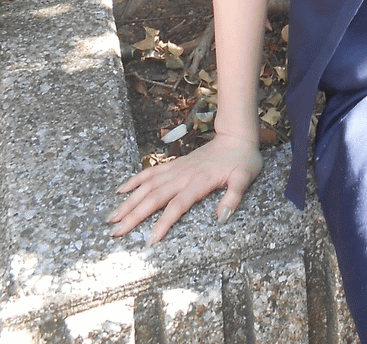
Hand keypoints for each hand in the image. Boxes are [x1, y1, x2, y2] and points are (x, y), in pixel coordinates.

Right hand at [108, 130, 262, 242]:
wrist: (236, 136)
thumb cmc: (243, 160)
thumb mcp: (245, 178)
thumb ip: (234, 197)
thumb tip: (223, 218)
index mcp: (199, 182)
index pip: (177, 206)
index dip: (163, 223)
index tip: (150, 241)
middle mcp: (183, 176)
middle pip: (154, 197)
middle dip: (134, 215)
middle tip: (115, 232)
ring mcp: (176, 169)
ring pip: (147, 186)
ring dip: (129, 201)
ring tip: (111, 217)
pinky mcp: (174, 165)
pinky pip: (150, 172)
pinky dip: (134, 180)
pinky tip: (120, 190)